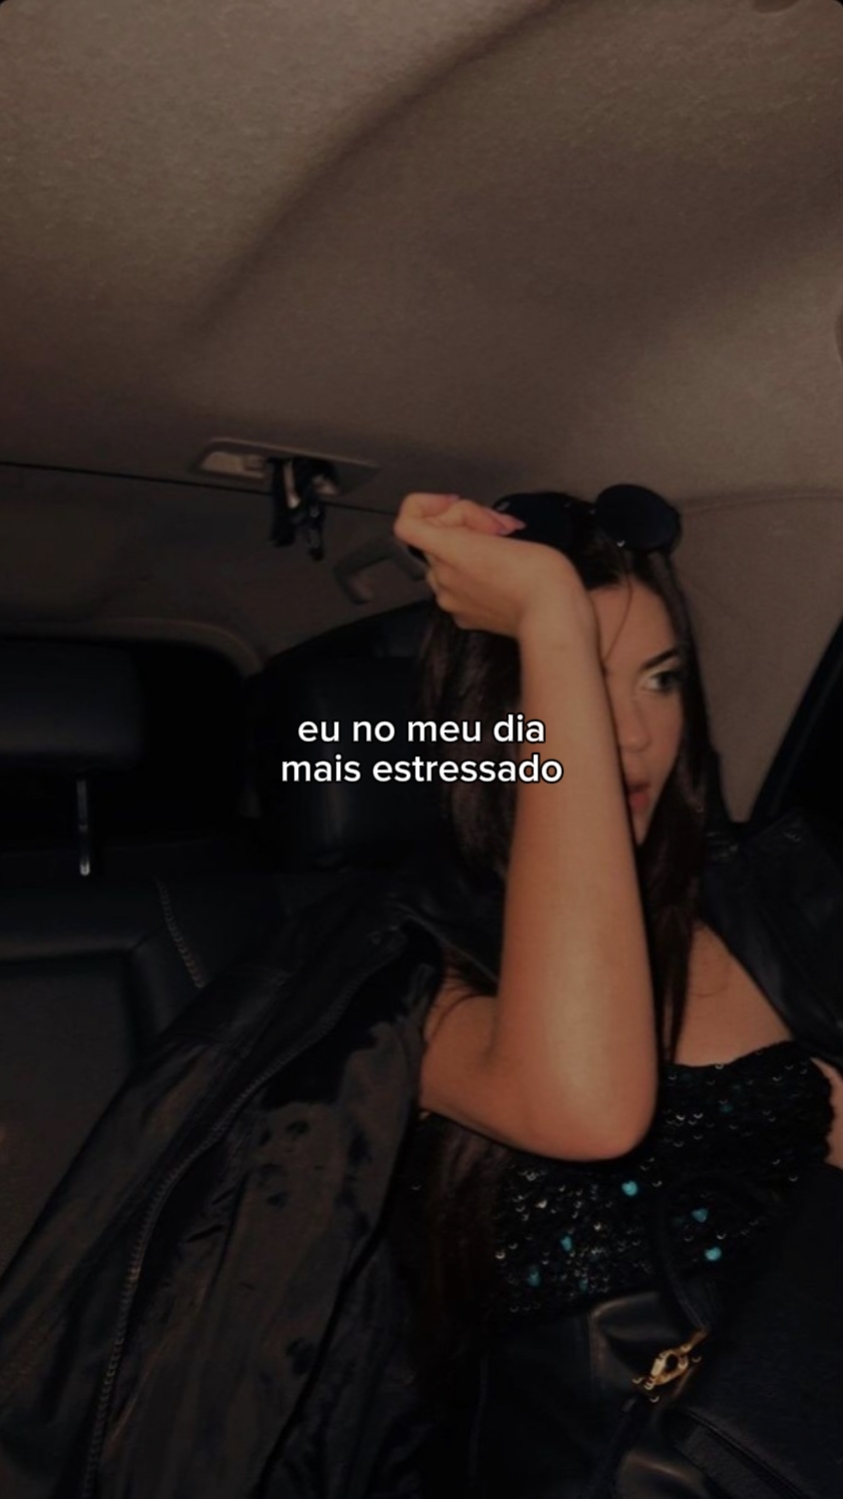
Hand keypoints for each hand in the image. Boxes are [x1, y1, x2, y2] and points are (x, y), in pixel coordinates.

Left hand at [394, 492, 594, 640]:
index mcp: (450, 550)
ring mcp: (451, 601)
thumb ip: (474, 527)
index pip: (407, 523)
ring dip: (470, 550)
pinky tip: (503, 575)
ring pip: (446, 562)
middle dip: (465, 524)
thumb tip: (473, 532)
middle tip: (501, 528)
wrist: (554, 619)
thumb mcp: (506, 531)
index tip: (454, 502)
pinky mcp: (465, 618)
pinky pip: (457, 587)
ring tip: (507, 549)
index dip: (425, 505)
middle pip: (436, 537)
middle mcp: (443, 577)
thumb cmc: (539, 573)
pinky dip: (473, 576)